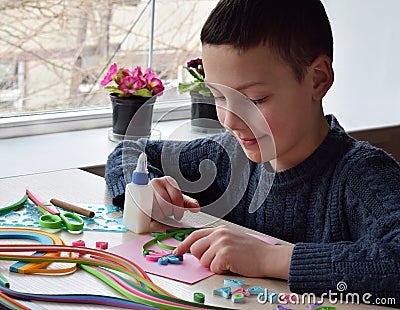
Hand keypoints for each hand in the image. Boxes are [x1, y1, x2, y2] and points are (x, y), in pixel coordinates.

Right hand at [150, 176, 199, 220]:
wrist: (149, 196)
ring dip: (159, 214)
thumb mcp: (177, 199)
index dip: (179, 209)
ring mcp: (146, 189)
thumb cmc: (164, 198)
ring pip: (156, 207)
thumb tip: (196, 207)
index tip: (178, 215)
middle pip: (166, 203)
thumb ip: (187, 203)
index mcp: (168, 181)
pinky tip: (152, 214)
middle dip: (168, 212)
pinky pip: (146, 210)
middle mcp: (157, 182)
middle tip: (168, 214)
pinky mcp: (138, 197)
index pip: (176, 197)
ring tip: (160, 212)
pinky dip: (150, 215)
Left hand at [173, 226, 293, 278]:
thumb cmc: (251, 251)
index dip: (183, 245)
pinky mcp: (225, 254)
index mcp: (219, 229)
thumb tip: (198, 251)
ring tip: (229, 262)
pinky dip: (222, 270)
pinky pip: (213, 268)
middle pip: (195, 249)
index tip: (177, 253)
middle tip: (217, 261)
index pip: (194, 235)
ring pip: (203, 260)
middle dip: (203, 258)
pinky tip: (232, 266)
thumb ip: (215, 241)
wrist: (268, 257)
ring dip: (214, 266)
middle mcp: (219, 234)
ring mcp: (221, 243)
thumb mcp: (231, 239)